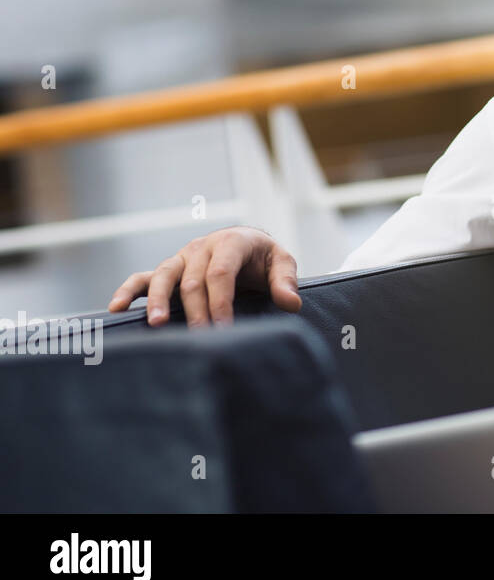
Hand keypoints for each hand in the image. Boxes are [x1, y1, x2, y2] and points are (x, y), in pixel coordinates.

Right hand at [108, 226, 300, 326]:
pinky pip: (144, 278)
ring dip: (160, 301)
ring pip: (165, 276)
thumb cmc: (264, 258)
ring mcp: (182, 257)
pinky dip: (129, 291)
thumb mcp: (281, 262)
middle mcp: (203, 247)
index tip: (223, 328)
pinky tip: (116, 308)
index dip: (220, 301)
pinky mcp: (170, 268)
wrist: (247, 245)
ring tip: (158, 324)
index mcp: (231, 241)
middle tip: (201, 338)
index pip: (221, 273)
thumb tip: (290, 303)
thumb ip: (285, 280)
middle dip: (197, 311)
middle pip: (193, 280)